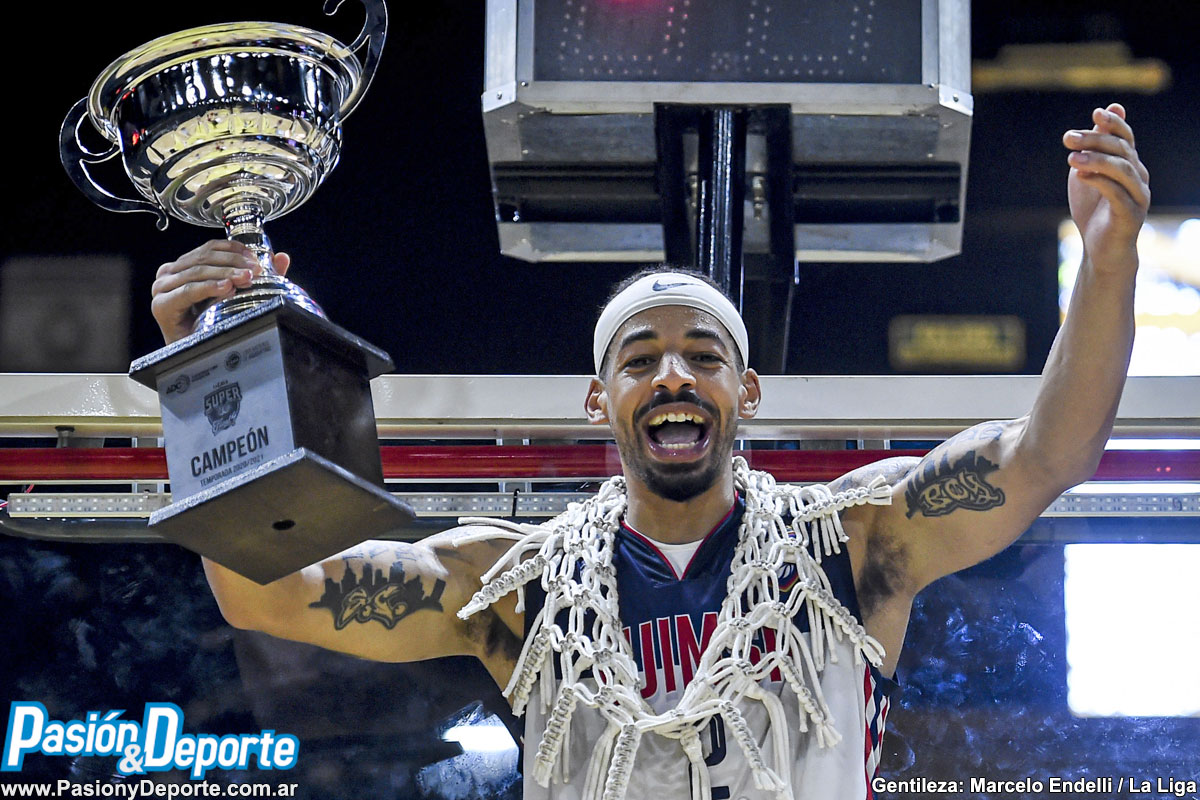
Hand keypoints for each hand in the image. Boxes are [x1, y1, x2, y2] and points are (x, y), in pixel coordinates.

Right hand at [150, 240, 290, 343]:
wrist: (193, 354)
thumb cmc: (210, 324)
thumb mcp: (236, 295)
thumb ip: (256, 275)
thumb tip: (282, 258)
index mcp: (184, 265)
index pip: (210, 248)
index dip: (234, 249)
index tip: (256, 257)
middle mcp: (170, 273)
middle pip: (205, 258)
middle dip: (233, 262)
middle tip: (255, 270)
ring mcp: (163, 287)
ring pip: (198, 271)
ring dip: (225, 274)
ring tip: (245, 279)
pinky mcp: (162, 304)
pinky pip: (188, 291)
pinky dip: (208, 288)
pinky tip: (226, 289)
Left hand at [1063, 103, 1150, 274]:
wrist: (1101, 249)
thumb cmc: (1094, 209)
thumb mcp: (1089, 173)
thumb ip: (1094, 147)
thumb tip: (1105, 109)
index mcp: (1130, 165)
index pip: (1126, 138)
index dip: (1115, 123)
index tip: (1095, 113)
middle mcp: (1139, 177)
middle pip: (1122, 151)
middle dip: (1095, 141)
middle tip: (1068, 138)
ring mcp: (1138, 196)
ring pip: (1122, 170)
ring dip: (1096, 160)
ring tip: (1071, 157)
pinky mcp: (1130, 215)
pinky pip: (1118, 194)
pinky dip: (1100, 182)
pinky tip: (1080, 176)